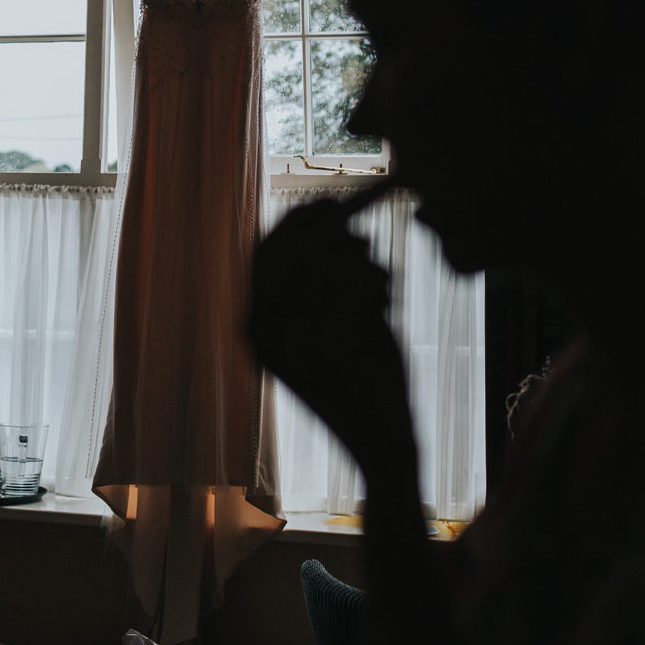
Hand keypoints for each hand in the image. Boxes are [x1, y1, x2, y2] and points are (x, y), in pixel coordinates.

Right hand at [249, 197, 416, 474]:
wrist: (387, 443)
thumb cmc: (368, 376)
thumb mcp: (340, 318)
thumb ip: (327, 274)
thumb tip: (332, 212)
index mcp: (257, 331)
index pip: (261, 256)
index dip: (295, 222)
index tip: (331, 202)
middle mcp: (262, 340)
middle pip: (284, 255)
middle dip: (328, 233)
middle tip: (364, 237)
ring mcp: (290, 348)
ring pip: (323, 267)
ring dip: (360, 262)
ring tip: (381, 283)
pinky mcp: (326, 355)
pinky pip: (349, 285)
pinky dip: (373, 280)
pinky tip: (384, 299)